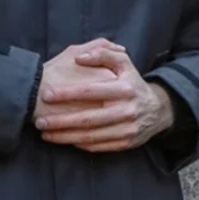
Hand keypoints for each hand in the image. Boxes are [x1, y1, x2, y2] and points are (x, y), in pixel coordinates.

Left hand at [34, 45, 175, 152]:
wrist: (158, 110)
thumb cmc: (133, 83)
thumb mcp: (124, 63)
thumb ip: (103, 53)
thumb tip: (79, 57)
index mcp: (125, 88)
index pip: (91, 91)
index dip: (67, 93)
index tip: (47, 94)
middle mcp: (126, 110)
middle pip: (88, 119)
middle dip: (60, 121)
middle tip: (39, 121)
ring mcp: (127, 129)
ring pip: (90, 136)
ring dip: (64, 137)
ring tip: (45, 133)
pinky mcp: (125, 143)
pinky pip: (98, 146)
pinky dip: (79, 144)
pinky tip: (64, 139)